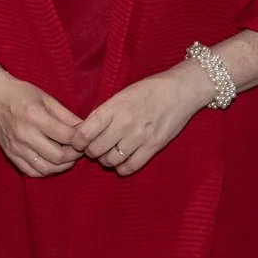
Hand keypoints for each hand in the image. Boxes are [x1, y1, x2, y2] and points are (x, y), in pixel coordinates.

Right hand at [0, 62, 83, 176]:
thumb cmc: (22, 94)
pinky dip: (46, 170)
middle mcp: (24, 134)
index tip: (85, 137)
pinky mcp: (10, 154)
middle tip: (78, 149)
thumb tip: (86, 129)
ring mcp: (16, 147)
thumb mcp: (47, 98)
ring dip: (62, 166)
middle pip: (58, 156)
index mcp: (35, 116)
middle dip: (74, 155)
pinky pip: (32, 172)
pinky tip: (52, 162)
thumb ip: (67, 116)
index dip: (81, 140)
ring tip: (67, 156)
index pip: (66, 136)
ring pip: (46, 168)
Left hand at [77, 62, 211, 174]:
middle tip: (95, 148)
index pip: (84, 133)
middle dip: (91, 151)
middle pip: (95, 150)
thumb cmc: (149, 90)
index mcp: (113, 107)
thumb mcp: (122, 94)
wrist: (180, 90)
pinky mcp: (153, 146)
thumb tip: (85, 130)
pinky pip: (130, 167)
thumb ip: (104, 112)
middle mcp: (124, 123)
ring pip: (110, 160)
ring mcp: (139, 136)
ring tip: (109, 153)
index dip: (77, 142)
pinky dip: (122, 168)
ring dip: (106, 160)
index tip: (79, 143)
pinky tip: (122, 161)